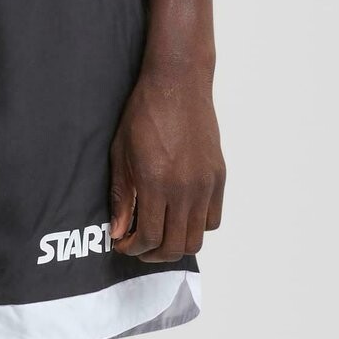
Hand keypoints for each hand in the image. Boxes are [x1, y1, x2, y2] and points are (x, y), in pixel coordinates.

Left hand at [109, 68, 225, 262]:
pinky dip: (196, 227)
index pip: (148, 238)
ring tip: (160, 234)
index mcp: (156, 184)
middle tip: (139, 245)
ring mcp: (205, 184)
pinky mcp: (218, 177)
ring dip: (175, 244)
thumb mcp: (121, 156)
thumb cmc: (144, 114)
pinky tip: (179, 216)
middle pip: (174, 247)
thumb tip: (119, 231)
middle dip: (152, 254)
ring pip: (196, 239)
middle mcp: (184, 188)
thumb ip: (120, 198)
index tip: (123, 243)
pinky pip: (212, 219)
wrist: (178, 83)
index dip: (133, 249)